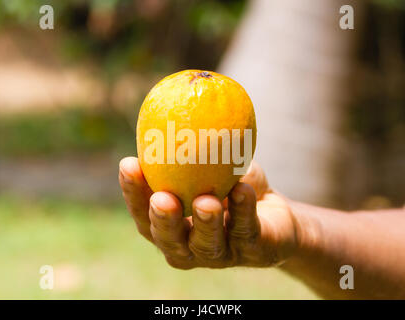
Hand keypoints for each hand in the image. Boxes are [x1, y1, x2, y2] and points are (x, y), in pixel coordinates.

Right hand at [119, 157, 298, 268]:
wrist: (276, 214)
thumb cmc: (233, 188)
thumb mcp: (212, 167)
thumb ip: (190, 151)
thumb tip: (171, 108)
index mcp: (173, 228)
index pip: (144, 216)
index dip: (133, 194)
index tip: (128, 164)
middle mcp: (191, 248)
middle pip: (169, 241)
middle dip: (163, 221)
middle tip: (162, 199)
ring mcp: (222, 255)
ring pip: (207, 245)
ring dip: (206, 223)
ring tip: (206, 201)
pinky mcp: (253, 252)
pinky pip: (246, 231)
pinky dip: (243, 210)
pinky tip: (242, 189)